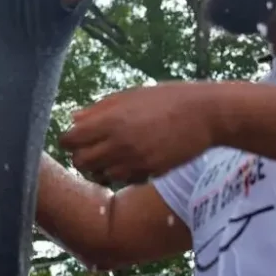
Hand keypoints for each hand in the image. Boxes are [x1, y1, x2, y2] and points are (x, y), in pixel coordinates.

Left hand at [59, 82, 224, 183]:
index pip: (71, 140)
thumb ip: (98, 109)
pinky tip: (130, 160)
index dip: (69, 139)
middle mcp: (119, 144)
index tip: (75, 137)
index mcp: (111, 120)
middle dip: (80, 155)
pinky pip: (124, 179)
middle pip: (80, 161)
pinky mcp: (150, 172)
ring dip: (101, 166)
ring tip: (112, 153)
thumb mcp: (130, 96)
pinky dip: (122, 173)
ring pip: (101, 174)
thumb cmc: (166, 98)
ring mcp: (135, 161)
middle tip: (90, 147)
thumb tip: (74, 119)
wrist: (206, 114)